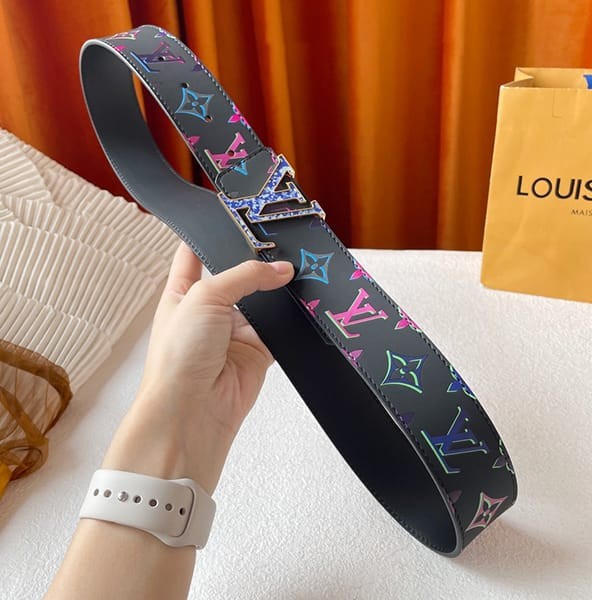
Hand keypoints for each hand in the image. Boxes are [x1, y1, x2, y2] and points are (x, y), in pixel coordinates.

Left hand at [101, 241, 294, 493]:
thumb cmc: (179, 355)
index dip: (213, 233)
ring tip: (300, 264)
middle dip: (258, 260)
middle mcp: (210, 309)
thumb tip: (280, 268)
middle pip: (238, 274)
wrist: (192, 412)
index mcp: (183, 291)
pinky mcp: (258, 351)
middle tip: (282, 239)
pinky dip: (292, 318)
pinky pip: (280, 328)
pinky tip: (304, 299)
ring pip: (264, 300)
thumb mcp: (204, 297)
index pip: (196, 252)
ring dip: (278, 288)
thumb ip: (244, 276)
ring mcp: (235, 330)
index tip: (237, 214)